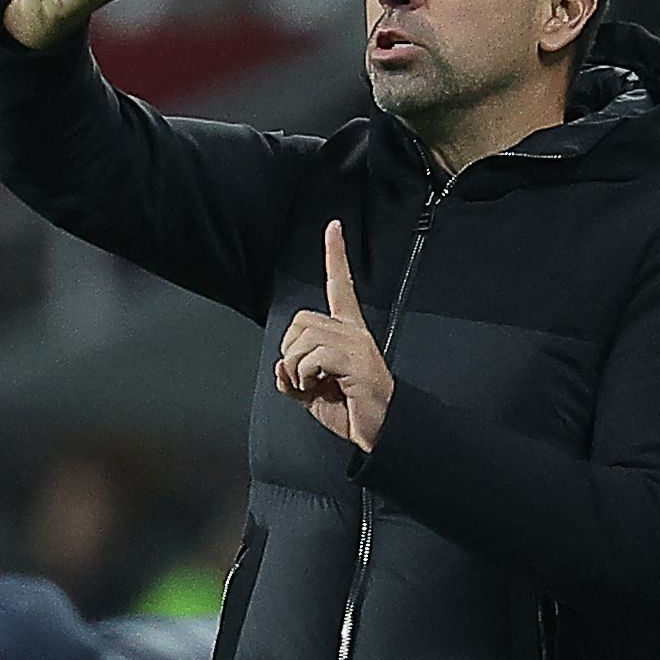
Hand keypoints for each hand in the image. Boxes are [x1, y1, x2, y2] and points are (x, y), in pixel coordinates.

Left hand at [277, 220, 393, 451]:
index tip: (334, 227)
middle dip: (290, 350)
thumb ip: (293, 378)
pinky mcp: (356, 360)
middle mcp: (354, 332)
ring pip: (303, 338)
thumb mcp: (313, 394)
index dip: (336, 256)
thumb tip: (279, 368)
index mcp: (348, 333)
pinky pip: (312, 356)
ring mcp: (357, 344)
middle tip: (303, 377)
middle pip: (302, 319)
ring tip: (313, 386)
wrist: (380, 433)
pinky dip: (305, 376)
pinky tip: (320, 388)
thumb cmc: (352, 412)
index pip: (339, 286)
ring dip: (297, 368)